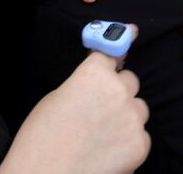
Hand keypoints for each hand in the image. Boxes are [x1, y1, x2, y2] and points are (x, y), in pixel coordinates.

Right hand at [0, 36, 149, 173]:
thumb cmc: (41, 138)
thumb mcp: (56, 98)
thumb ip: (83, 83)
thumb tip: (97, 81)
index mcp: (93, 74)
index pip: (112, 52)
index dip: (113, 54)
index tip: (130, 33)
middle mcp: (118, 91)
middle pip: (129, 80)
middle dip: (118, 90)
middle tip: (100, 107)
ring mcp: (132, 119)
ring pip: (138, 108)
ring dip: (126, 115)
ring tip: (104, 132)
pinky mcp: (141, 145)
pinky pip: (141, 134)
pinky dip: (129, 140)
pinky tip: (108, 150)